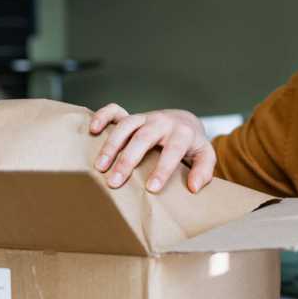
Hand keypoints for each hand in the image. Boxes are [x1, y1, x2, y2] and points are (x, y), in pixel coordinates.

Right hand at [88, 103, 215, 193]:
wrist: (185, 122)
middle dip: (128, 160)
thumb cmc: (192, 145)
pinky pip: (114, 110)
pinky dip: (102, 116)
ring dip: (111, 146)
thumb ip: (203, 171)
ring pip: (125, 126)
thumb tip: (193, 187)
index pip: (172, 150)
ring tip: (100, 167)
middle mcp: (161, 122)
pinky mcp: (131, 116)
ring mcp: (145, 117)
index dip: (162, 169)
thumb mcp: (205, 156)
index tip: (151, 188)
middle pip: (143, 138)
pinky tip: (92, 130)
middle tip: (115, 182)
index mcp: (182, 132)